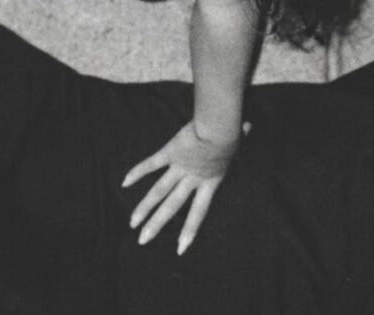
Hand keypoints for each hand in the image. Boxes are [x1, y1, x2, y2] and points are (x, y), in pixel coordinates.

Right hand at [122, 121, 238, 254]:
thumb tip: (248, 125)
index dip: (189, 230)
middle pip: (172, 206)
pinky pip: (152, 164)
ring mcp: (179, 167)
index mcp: (210, 182)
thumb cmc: (232, 133)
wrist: (219, 128)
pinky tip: (124, 183)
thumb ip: (240, 137)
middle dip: (157, 224)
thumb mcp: (237, 142)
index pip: (198, 212)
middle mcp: (192, 179)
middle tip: (143, 240)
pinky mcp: (169, 152)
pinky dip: (138, 172)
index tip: (180, 249)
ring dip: (144, 208)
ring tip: (132, 222)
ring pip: (158, 191)